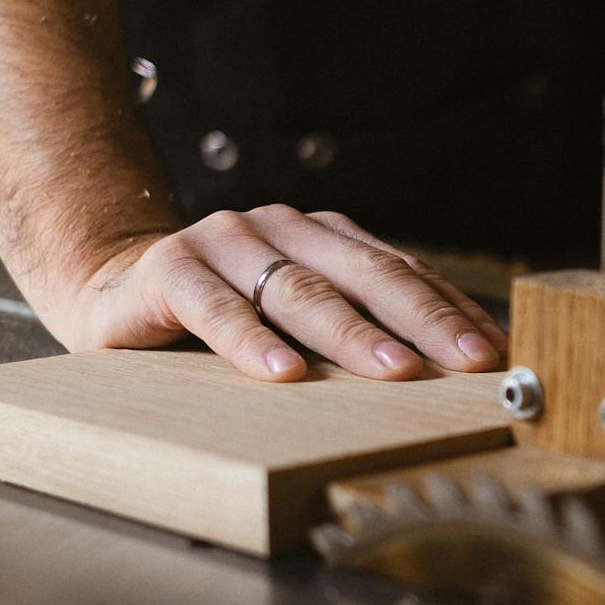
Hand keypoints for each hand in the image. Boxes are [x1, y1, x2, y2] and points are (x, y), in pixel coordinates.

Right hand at [45, 206, 509, 381]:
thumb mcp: (297, 323)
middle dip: (424, 322)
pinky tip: (283, 373)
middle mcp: (282, 229)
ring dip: (353, 335)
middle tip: (468, 362)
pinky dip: (249, 342)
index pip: (402, 273)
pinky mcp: (170, 269)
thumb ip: (359, 332)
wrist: (108, 291)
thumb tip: (450, 374)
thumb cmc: (220, 321)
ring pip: (300, 291)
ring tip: (396, 373)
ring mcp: (226, 242)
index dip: (451, 312)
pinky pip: (215, 308)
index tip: (496, 353)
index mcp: (324, 238)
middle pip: (366, 276)